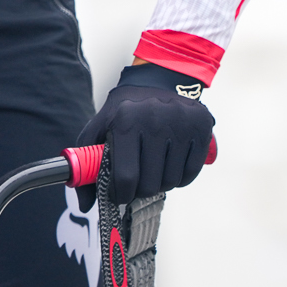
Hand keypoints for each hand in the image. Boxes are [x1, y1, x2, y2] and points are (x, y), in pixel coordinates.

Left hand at [75, 62, 214, 206]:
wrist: (157, 82)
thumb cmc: (124, 111)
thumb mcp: (99, 129)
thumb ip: (87, 165)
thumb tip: (86, 205)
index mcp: (125, 121)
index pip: (126, 177)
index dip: (120, 194)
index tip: (119, 195)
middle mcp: (155, 121)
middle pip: (150, 184)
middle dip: (140, 191)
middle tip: (136, 183)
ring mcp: (181, 124)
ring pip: (171, 181)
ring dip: (160, 184)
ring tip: (152, 170)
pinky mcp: (201, 128)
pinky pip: (191, 173)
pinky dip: (179, 178)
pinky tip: (169, 166)